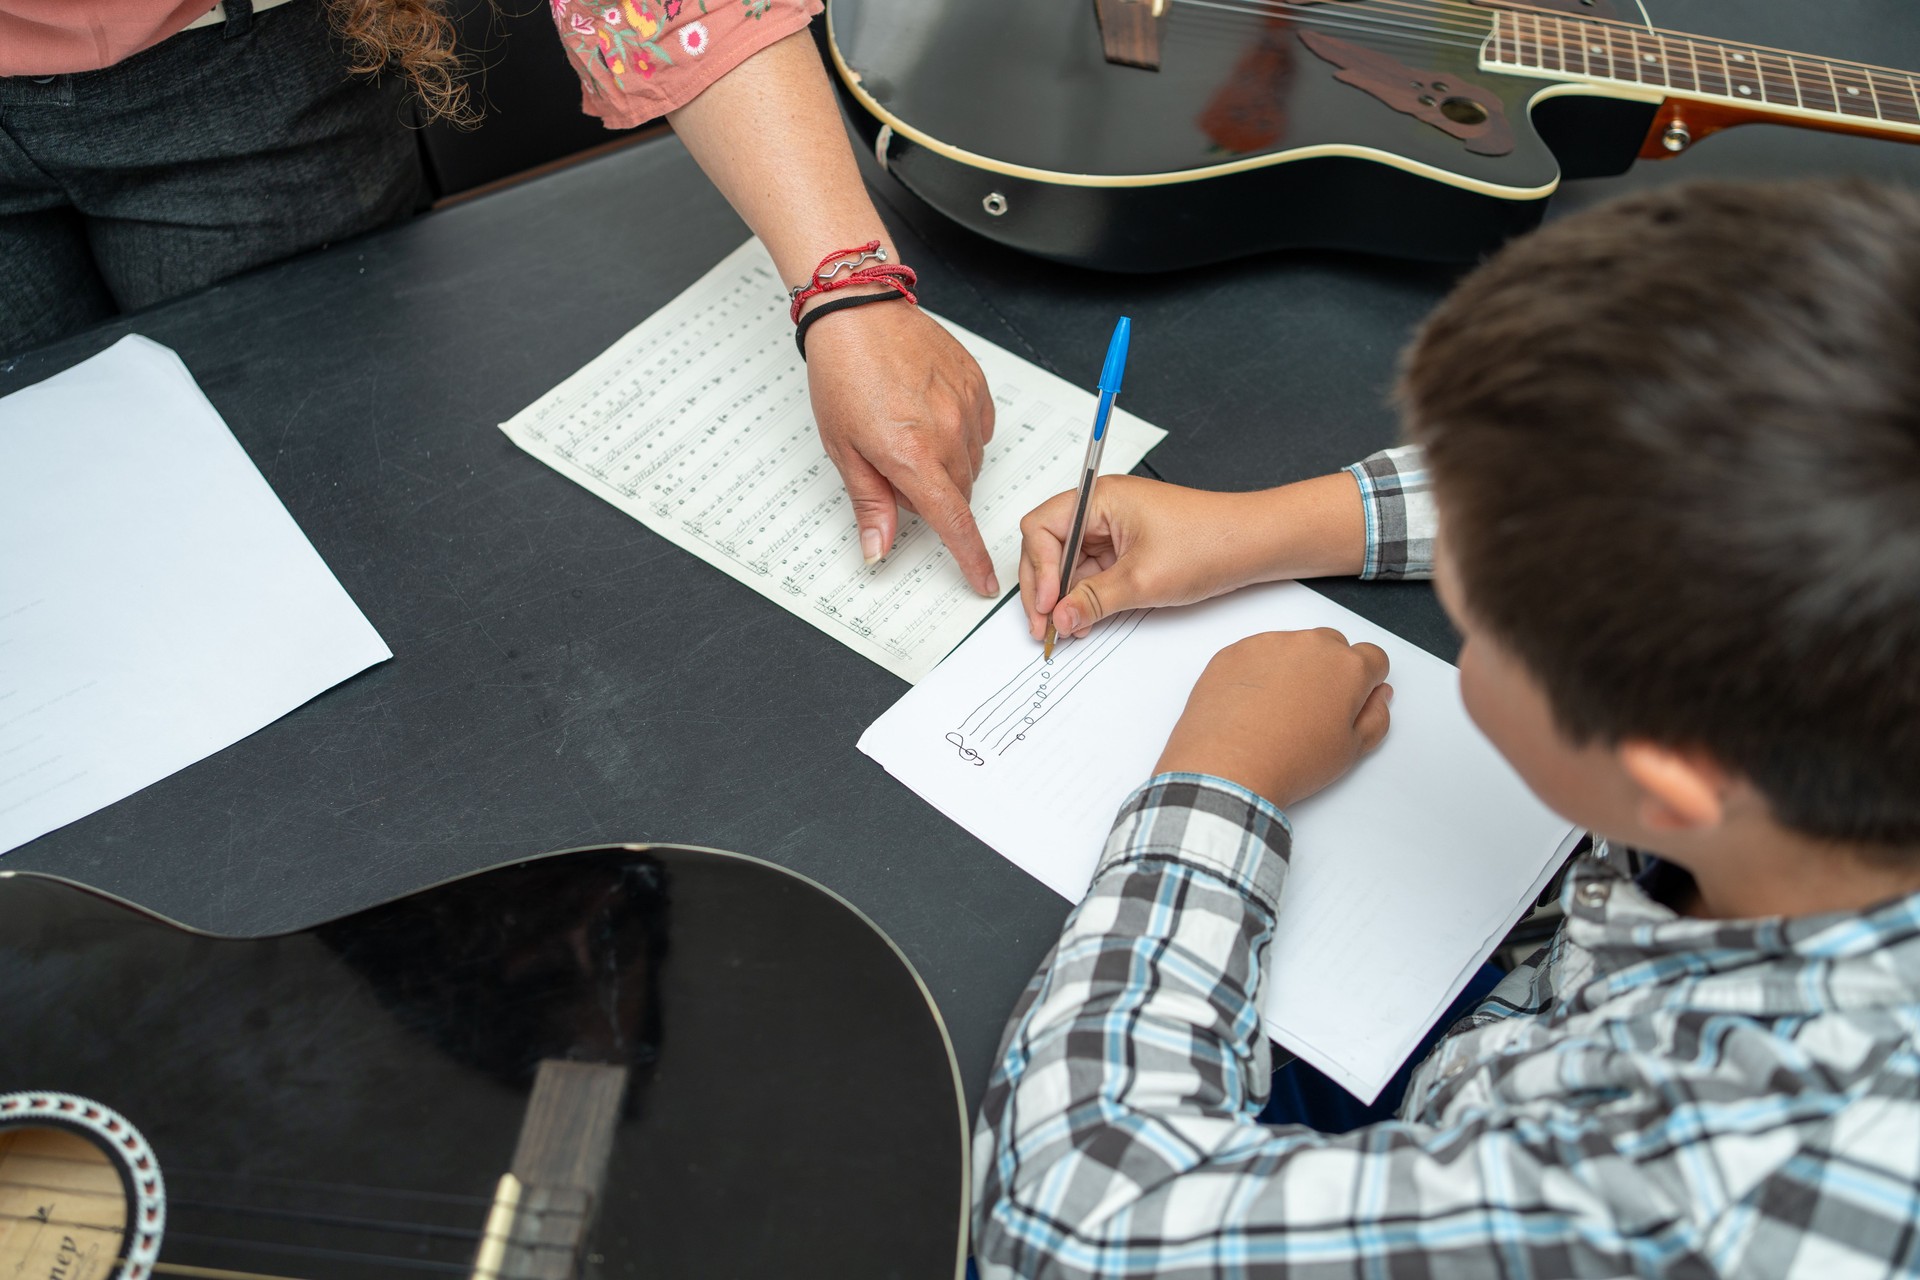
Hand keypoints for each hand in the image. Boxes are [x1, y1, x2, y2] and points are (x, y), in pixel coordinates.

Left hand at [804, 296, 998, 594]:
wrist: (858, 312)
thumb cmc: (843, 374)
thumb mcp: (843, 449)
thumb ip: (870, 502)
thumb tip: (878, 549)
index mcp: (913, 456)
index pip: (953, 522)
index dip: (971, 557)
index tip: (983, 580)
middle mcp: (948, 434)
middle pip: (957, 494)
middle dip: (930, 495)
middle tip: (892, 466)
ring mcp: (967, 407)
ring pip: (969, 463)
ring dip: (945, 465)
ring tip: (906, 432)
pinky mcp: (976, 384)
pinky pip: (979, 429)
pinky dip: (958, 433)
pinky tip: (929, 414)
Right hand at [1017, 477, 1273, 640]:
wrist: (1256, 544)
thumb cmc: (1210, 543)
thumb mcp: (1143, 580)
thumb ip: (1094, 601)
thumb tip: (1059, 617)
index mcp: (1100, 498)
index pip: (1042, 528)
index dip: (1039, 569)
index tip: (1048, 604)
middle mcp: (1102, 508)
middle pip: (1050, 546)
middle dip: (1045, 588)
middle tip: (1044, 627)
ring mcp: (1115, 528)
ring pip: (1070, 563)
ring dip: (1064, 597)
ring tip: (1067, 630)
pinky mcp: (1128, 547)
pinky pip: (1093, 570)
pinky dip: (1086, 596)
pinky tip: (1086, 620)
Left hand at [1155, 629, 1391, 808]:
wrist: (1227, 768)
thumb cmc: (1290, 762)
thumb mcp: (1351, 751)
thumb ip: (1376, 716)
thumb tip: (1378, 696)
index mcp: (1347, 667)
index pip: (1373, 658)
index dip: (1365, 682)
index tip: (1351, 701)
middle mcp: (1310, 645)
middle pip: (1332, 647)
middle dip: (1329, 671)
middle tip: (1312, 710)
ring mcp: (1268, 644)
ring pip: (1291, 648)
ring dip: (1291, 669)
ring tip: (1275, 712)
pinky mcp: (1233, 651)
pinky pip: (1254, 654)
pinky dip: (1256, 672)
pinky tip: (1248, 707)